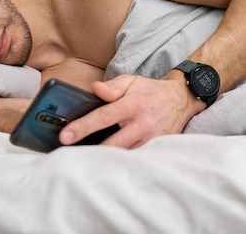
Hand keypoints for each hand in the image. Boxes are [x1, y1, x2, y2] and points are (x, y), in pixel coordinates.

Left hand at [59, 74, 204, 148]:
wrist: (180, 100)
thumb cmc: (150, 91)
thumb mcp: (131, 81)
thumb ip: (111, 86)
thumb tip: (94, 89)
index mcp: (133, 104)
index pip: (103, 117)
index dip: (82, 127)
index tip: (65, 136)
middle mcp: (142, 124)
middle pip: (111, 143)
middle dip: (89, 150)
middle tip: (69, 154)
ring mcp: (150, 139)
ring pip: (122, 155)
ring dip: (103, 159)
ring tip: (84, 159)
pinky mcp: (156, 149)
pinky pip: (133, 160)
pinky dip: (119, 162)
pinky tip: (105, 163)